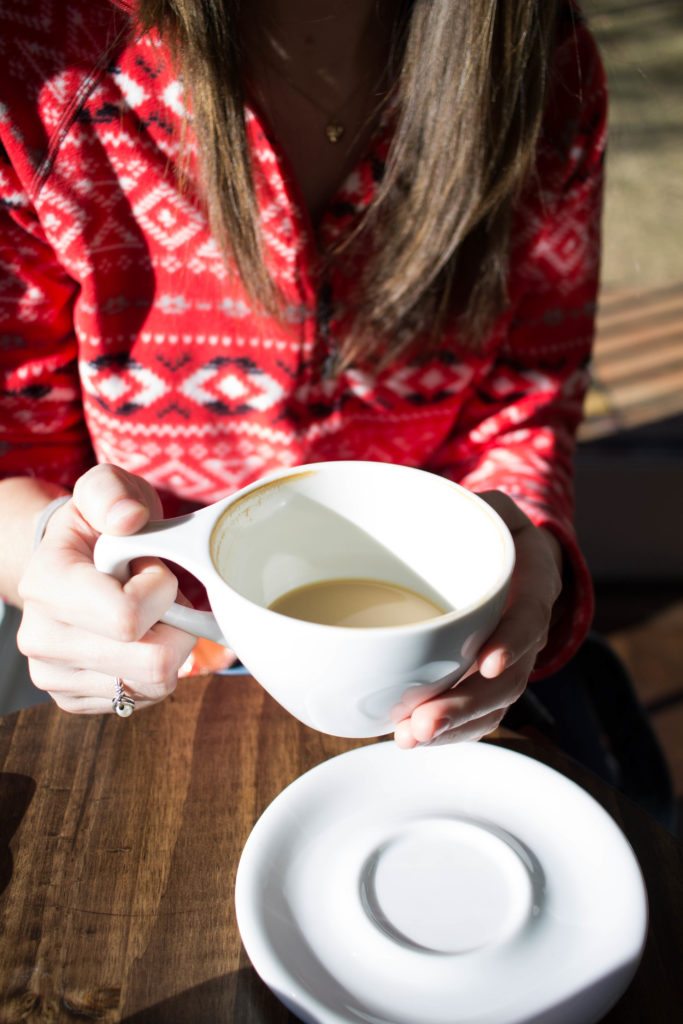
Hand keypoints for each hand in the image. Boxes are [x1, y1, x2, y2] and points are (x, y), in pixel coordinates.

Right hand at [17, 464, 195, 713]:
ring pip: (153, 685)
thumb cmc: (98, 525)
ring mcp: (53, 674)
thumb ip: (113, 494)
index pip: (128, 617)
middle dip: (175, 625)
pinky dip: (153, 671)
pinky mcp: (72, 699)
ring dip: (167, 647)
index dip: (161, 590)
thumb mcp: (106, 489)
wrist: (72, 561)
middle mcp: (41, 637)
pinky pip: (143, 699)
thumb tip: (129, 518)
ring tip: (146, 615)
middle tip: (158, 597)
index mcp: (46, 583)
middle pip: (150, 662)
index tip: (150, 567)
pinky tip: (136, 640)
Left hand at [393, 491, 562, 747]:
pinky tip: (413, 738)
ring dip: (453, 726)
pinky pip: (478, 714)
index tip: (486, 663)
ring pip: (491, 705)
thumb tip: (439, 505)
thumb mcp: (491, 507)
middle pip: (507, 678)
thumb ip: (476, 505)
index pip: (530, 615)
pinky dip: (450, 732)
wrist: (509, 559)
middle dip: (466, 705)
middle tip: (423, 723)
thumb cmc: (492, 530)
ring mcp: (509, 660)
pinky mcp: (485, 679)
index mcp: (533, 581)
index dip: (513, 640)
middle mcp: (525, 629)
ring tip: (410, 737)